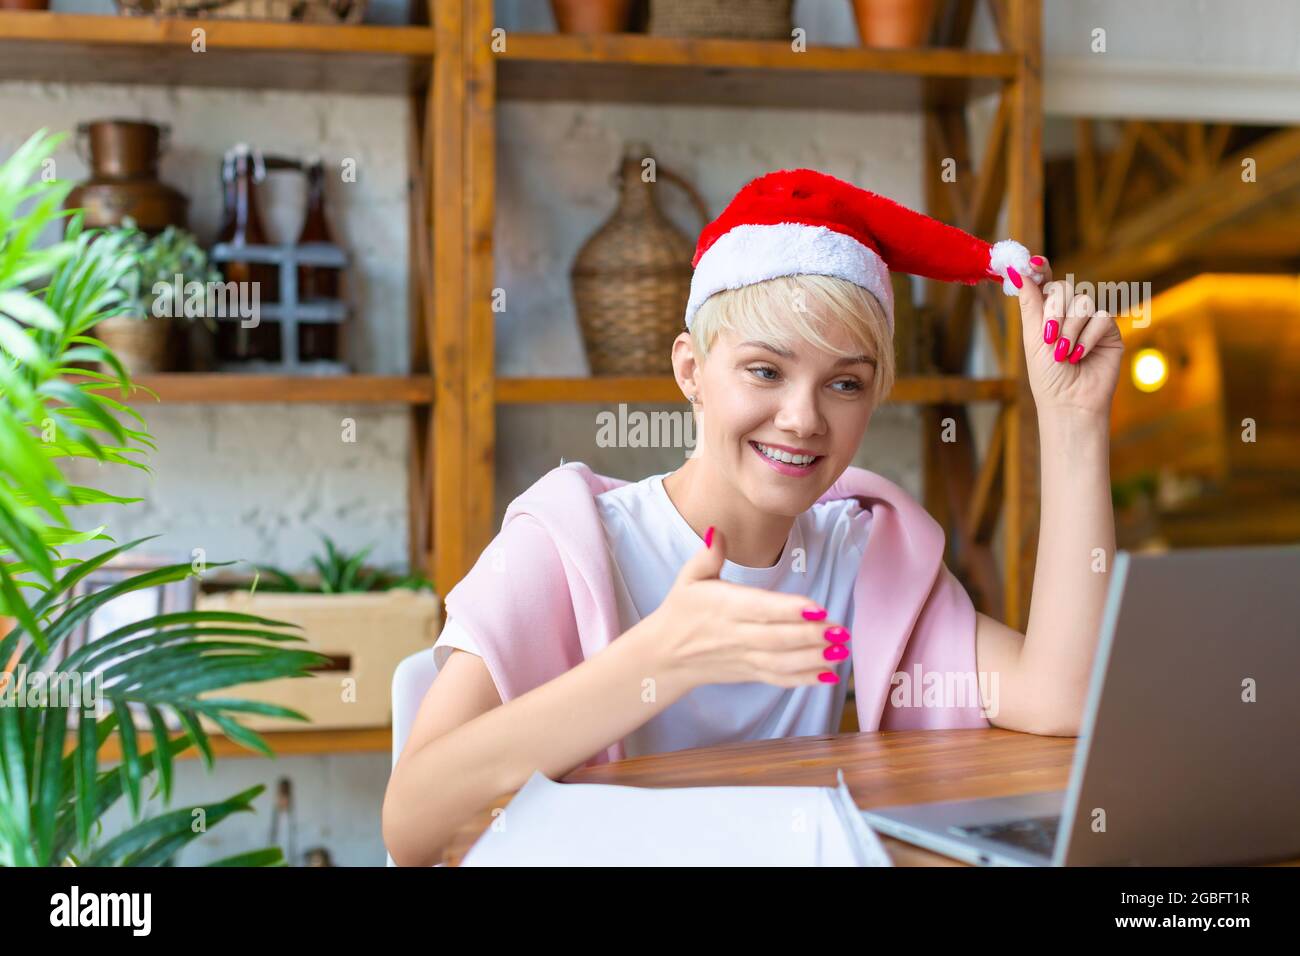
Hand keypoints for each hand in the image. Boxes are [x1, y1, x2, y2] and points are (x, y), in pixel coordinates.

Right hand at [636, 527, 848, 689]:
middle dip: (811, 636)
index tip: (817, 607)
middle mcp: (735, 635)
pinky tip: (829, 675)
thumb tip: (717, 531)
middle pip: (777, 639)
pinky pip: (779, 679)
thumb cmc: (682, 611)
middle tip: (841, 630)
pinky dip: (805, 680)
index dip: (789, 609)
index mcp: (724, 607)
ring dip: (814, 659)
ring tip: (841, 651)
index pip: (760, 609)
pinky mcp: (750, 673)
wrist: (665, 655)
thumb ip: (708, 555)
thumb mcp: (688, 578)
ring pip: (782, 662)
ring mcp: (744, 657)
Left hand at [1016, 257, 1124, 419]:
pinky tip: (1080, 355)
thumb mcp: (1033, 338)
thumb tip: (1015, 271)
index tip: (1033, 263)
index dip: (1040, 270)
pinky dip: (1087, 338)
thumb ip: (1030, 303)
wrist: (1070, 402)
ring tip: (1064, 354)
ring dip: (1070, 329)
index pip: (1045, 282)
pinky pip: (1101, 317)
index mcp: (1046, 313)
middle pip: (1064, 288)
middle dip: (1055, 312)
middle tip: (1050, 337)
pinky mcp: (1109, 330)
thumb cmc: (1047, 375)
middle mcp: (1069, 313)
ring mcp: (1090, 320)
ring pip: (1083, 302)